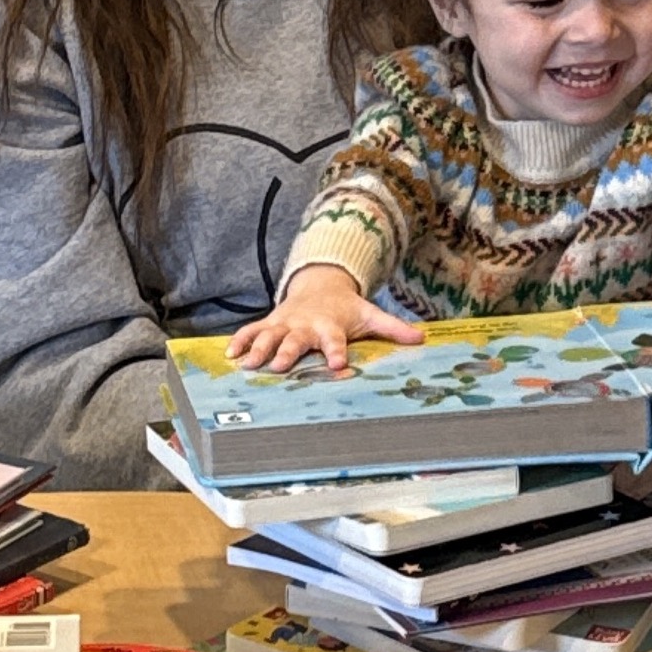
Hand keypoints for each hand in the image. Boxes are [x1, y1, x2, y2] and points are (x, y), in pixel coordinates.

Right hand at [225, 265, 423, 375]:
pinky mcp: (270, 323)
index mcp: (330, 326)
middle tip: (279, 366)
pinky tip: (230, 355)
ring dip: (258, 349)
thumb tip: (421, 337)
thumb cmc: (346, 308)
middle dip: (286, 352)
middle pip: (296, 340)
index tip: (338, 365)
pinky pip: (252, 331)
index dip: (336, 352)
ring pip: (269, 336)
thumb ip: (393, 327)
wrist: (319, 285)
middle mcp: (305, 325)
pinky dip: (240, 341)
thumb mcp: (371, 315)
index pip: (335, 340)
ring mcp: (285, 324)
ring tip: (248, 364)